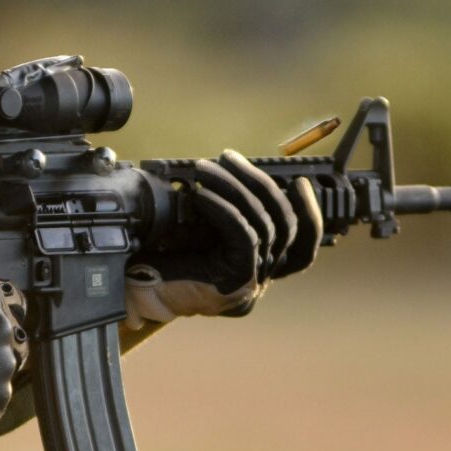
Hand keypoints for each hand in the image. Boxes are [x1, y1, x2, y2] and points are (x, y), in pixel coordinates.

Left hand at [125, 149, 321, 327]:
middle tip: (228, 157)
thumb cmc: (165, 261)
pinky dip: (225, 208)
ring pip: (265, 223)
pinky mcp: (239, 279)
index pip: (303, 246)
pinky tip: (203, 195)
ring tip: (206, 168)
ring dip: (235, 187)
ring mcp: (255, 280)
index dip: (310, 213)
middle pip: (285, 223)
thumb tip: (234, 173)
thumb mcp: (203, 230)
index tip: (302, 182)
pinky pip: (244, 234)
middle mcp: (264, 276)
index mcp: (259, 266)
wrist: (140, 293)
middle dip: (259, 182)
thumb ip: (229, 212)